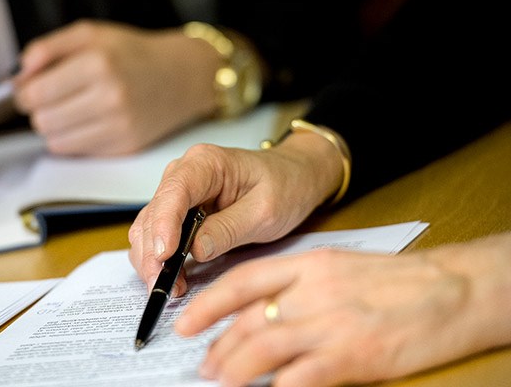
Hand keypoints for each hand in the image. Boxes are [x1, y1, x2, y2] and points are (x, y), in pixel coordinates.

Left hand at [15, 20, 218, 155]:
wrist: (181, 76)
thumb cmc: (132, 54)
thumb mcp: (89, 35)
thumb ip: (46, 49)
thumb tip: (16, 77)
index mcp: (98, 64)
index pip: (34, 94)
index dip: (24, 92)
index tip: (30, 87)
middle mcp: (110, 98)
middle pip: (41, 121)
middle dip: (39, 110)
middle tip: (52, 98)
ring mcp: (119, 127)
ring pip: (54, 141)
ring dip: (54, 127)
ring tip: (71, 109)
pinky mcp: (125, 148)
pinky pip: (76, 152)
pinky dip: (73, 139)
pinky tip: (88, 121)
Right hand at [128, 131, 342, 295]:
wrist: (293, 179)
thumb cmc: (284, 186)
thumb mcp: (265, 211)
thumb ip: (229, 229)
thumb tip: (196, 250)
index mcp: (206, 164)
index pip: (174, 192)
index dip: (163, 224)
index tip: (164, 254)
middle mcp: (183, 174)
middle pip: (154, 213)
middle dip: (153, 252)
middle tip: (164, 286)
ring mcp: (178, 193)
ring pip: (148, 227)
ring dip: (152, 259)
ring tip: (170, 287)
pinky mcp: (178, 212)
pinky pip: (158, 235)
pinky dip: (158, 259)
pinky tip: (171, 278)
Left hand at [174, 232, 510, 386]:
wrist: (453, 289)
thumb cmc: (397, 280)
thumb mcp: (340, 267)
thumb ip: (299, 285)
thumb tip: (261, 311)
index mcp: (309, 264)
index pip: (243, 281)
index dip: (208, 303)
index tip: (187, 321)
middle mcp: (313, 291)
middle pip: (249, 320)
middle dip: (218, 346)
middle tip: (202, 364)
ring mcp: (331, 324)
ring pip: (264, 348)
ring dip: (234, 369)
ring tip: (218, 381)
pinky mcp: (353, 355)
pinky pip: (301, 377)